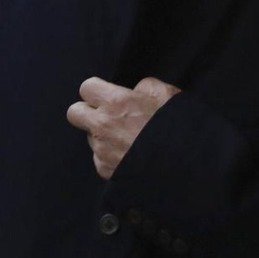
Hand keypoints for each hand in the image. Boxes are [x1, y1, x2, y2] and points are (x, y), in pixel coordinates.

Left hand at [65, 76, 180, 178]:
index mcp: (117, 102)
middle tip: (105, 115)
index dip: (97, 90)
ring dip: (102, 136)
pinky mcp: (105, 170)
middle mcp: (103, 126)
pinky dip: (110, 156)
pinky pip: (100, 158)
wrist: (184, 167)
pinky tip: (130, 155)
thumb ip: (145, 87)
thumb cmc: (177, 129)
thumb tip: (135, 90)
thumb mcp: (167, 95)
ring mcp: (102, 150)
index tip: (106, 95)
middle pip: (74, 113)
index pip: (86, 87)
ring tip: (128, 139)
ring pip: (89, 137)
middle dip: (86, 112)